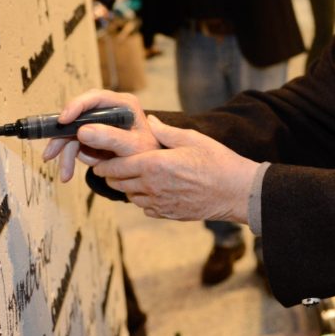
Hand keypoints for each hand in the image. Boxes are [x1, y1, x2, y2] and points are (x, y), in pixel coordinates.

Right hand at [42, 89, 159, 181]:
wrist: (149, 169)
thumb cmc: (147, 154)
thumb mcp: (132, 147)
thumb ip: (111, 138)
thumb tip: (82, 131)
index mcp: (123, 104)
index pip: (95, 97)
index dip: (76, 106)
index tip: (63, 121)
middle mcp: (109, 110)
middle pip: (78, 117)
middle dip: (62, 138)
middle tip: (50, 155)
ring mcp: (100, 122)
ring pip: (73, 133)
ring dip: (66, 154)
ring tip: (65, 175)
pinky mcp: (93, 135)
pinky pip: (75, 144)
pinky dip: (71, 158)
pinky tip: (72, 172)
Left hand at [93, 115, 258, 222]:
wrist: (236, 191)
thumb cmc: (217, 161)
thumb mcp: (192, 139)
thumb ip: (166, 131)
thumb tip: (148, 121)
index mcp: (154, 165)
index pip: (117, 167)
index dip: (104, 164)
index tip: (98, 161)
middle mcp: (152, 186)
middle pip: (118, 183)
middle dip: (110, 176)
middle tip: (107, 168)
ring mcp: (159, 203)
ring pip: (129, 197)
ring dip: (126, 187)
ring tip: (128, 178)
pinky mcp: (168, 214)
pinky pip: (145, 207)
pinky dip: (142, 199)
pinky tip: (150, 190)